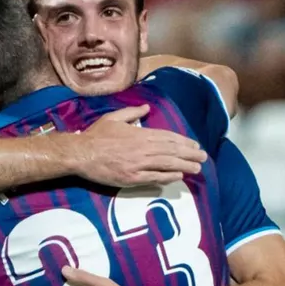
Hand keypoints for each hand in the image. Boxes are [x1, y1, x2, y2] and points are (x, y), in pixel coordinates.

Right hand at [69, 105, 206, 187]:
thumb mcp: (114, 118)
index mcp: (140, 133)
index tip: (195, 145)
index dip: (183, 141)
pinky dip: (168, 176)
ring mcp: (138, 164)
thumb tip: (146, 108)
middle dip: (190, 154)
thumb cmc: (96, 135)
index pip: (167, 137)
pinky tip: (178, 176)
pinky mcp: (132, 177)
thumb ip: (132, 113)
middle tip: (204, 157)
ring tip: (197, 168)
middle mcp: (142, 148)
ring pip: (167, 164)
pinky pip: (154, 177)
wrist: (81, 153)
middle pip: (171, 151)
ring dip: (184, 166)